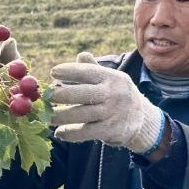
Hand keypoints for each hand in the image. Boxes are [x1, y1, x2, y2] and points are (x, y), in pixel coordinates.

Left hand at [50, 52, 164, 153]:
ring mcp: (112, 113)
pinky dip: (71, 133)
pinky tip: (59, 133)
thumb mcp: (111, 79)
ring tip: (47, 117)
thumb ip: (94, 68)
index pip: (89, 71)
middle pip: (83, 94)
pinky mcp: (110, 130)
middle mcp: (113, 94)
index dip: (70, 71)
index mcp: (111, 78)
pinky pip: (86, 132)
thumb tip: (81, 55)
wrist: (142, 119)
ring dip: (61, 116)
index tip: (53, 72)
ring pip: (81, 114)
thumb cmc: (117, 94)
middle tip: (45, 96)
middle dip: (62, 94)